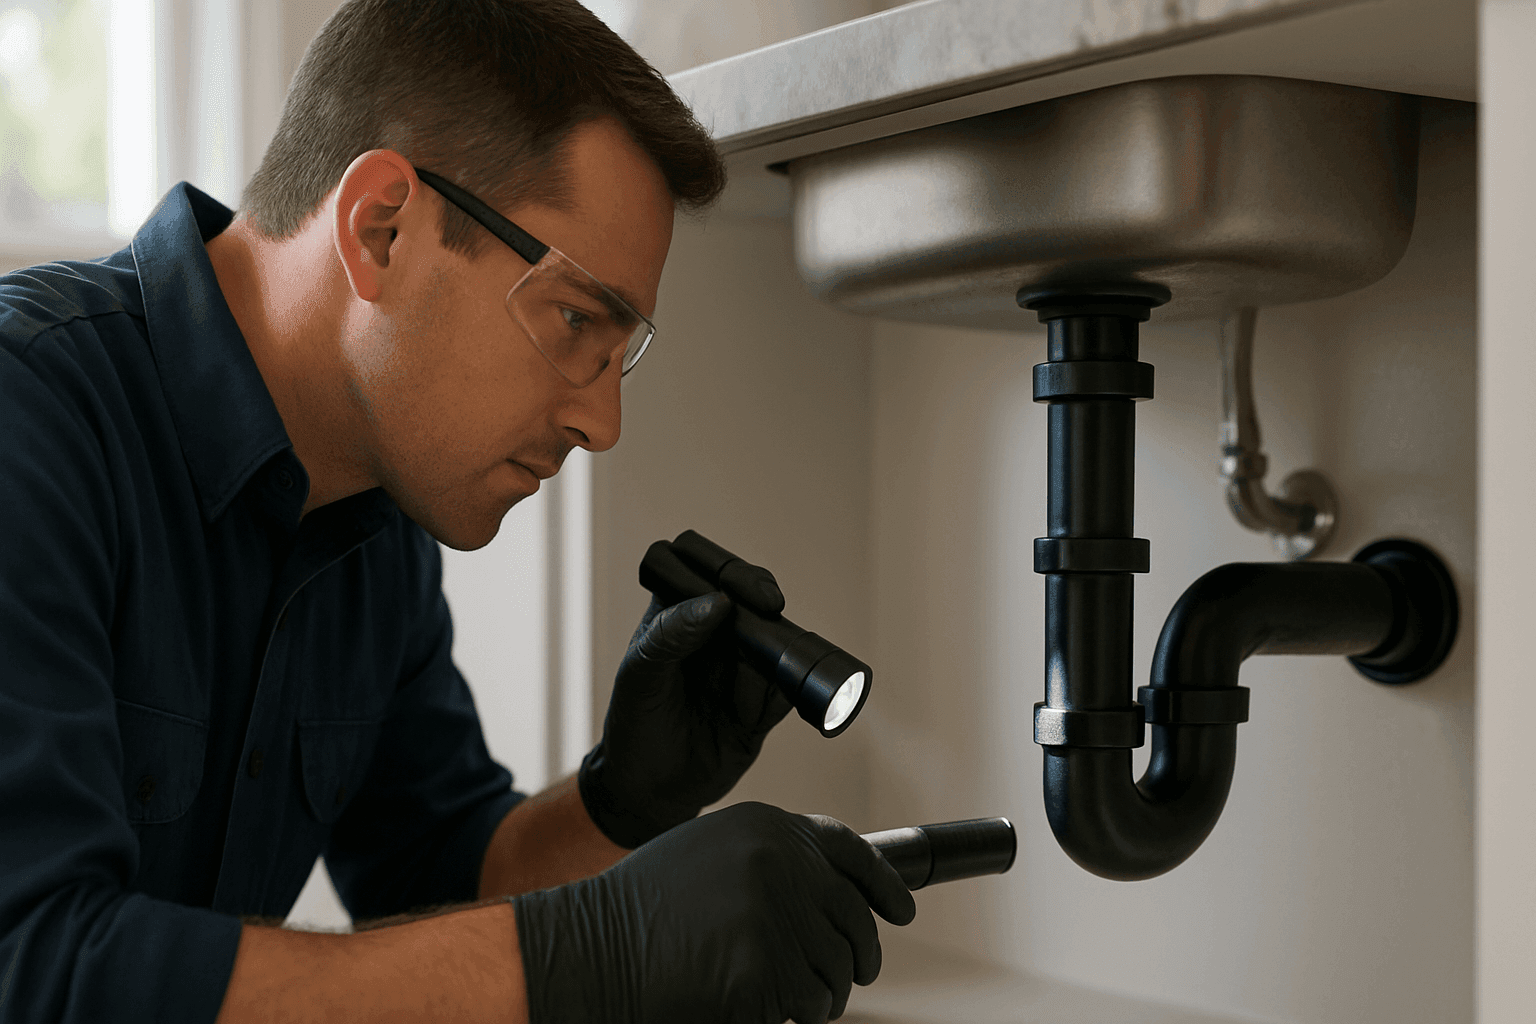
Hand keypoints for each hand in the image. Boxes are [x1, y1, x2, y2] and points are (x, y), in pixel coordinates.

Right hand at [513, 802, 918, 1023]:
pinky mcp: (767, 970)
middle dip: (858, 955)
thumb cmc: (643, 909)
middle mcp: (781, 862)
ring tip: (779, 992)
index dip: (883, 886)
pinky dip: (793, 1016)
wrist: (591, 949)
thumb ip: (771, 860)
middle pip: (855, 919)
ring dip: (821, 993)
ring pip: (840, 970)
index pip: (850, 852)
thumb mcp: (710, 855)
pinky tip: (756, 1005)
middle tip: (849, 975)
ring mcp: (775, 915)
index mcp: (767, 827)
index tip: (901, 912)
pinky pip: (810, 1005)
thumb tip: (833, 889)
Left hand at [579, 558, 791, 848]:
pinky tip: (777, 699)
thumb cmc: (634, 723)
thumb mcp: (641, 675)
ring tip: (759, 672)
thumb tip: (718, 601)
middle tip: (766, 613)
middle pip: (753, 598)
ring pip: (778, 640)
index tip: (736, 592)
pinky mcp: (766, 704)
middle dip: (763, 606)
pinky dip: (795, 688)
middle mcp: (716, 634)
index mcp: (680, 612)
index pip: (707, 570)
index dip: (726, 570)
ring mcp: (744, 667)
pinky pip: (790, 687)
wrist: (648, 792)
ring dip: (780, 649)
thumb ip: (672, 634)